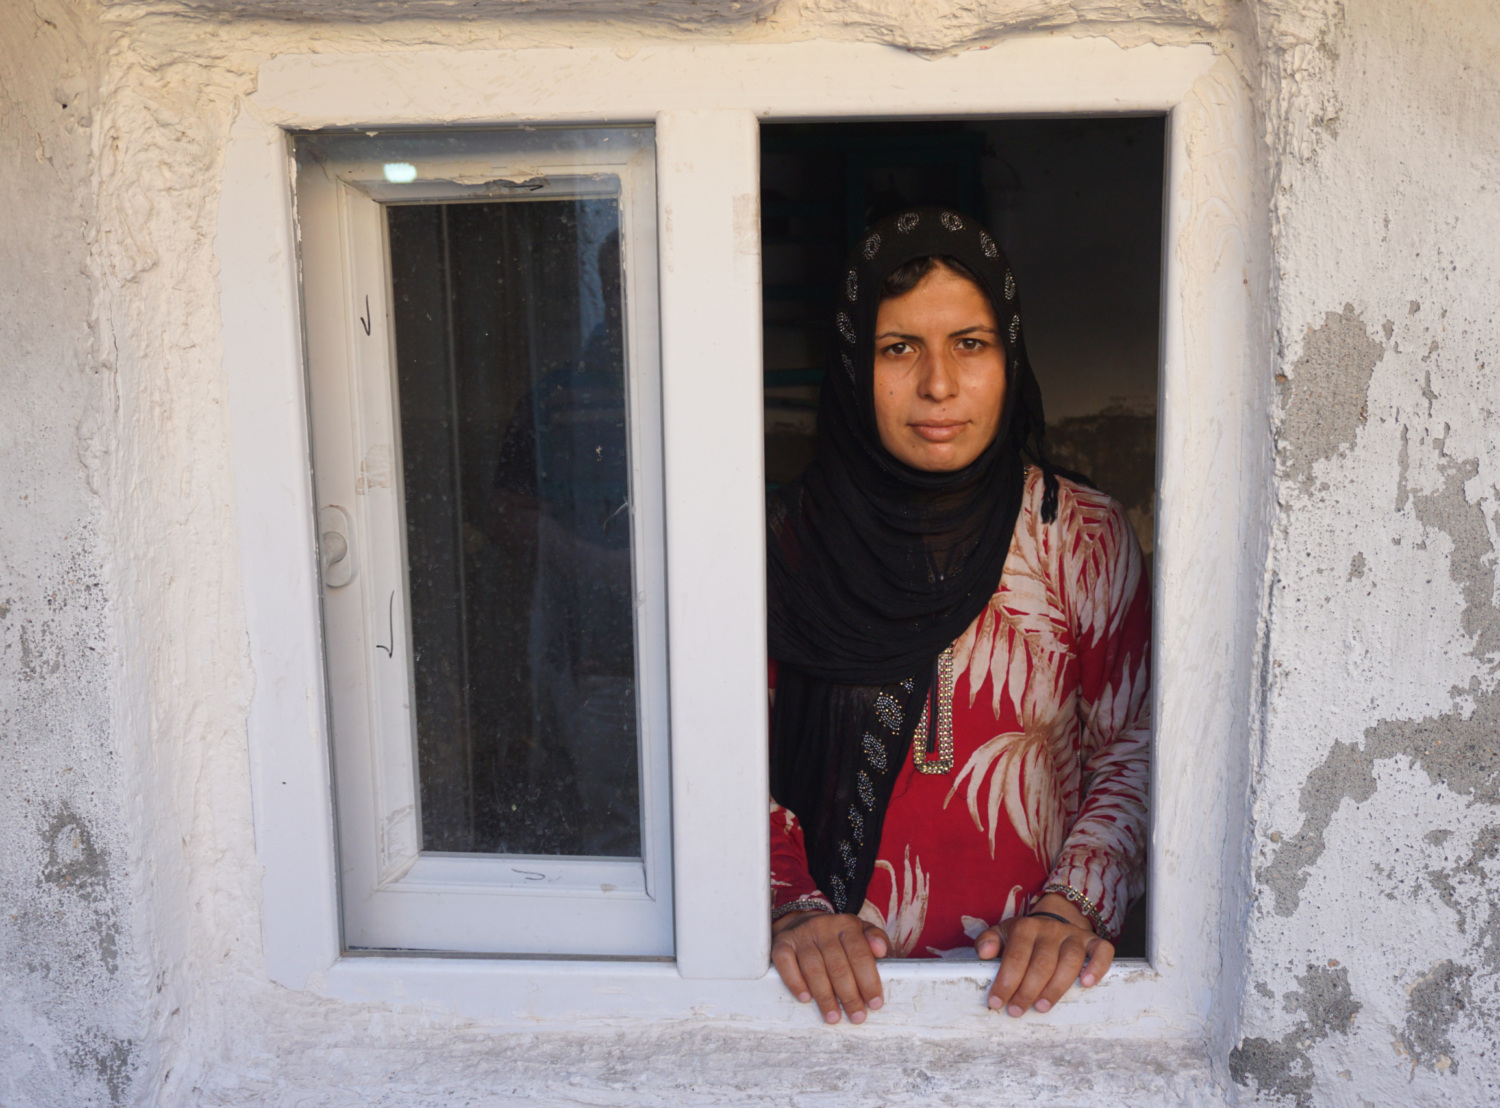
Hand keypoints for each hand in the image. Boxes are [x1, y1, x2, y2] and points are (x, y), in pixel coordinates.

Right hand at [770, 910, 888, 1024]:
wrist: (800, 921)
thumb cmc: (836, 935)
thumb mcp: (859, 931)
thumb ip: (876, 938)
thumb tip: (882, 950)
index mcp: (846, 925)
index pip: (860, 955)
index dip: (869, 981)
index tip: (874, 1004)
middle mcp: (823, 928)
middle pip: (838, 966)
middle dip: (849, 995)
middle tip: (856, 1016)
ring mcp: (801, 935)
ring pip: (814, 968)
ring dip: (825, 996)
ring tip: (833, 1016)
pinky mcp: (782, 943)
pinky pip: (786, 964)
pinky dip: (795, 982)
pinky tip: (805, 998)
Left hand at [975, 893, 1113, 1015]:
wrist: (1053, 922)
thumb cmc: (1024, 938)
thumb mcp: (1003, 935)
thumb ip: (989, 941)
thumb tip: (983, 952)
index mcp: (1026, 927)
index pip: (1016, 956)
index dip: (1006, 981)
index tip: (997, 1002)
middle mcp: (1051, 929)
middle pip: (1042, 962)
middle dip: (1028, 990)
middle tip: (1017, 1010)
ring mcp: (1074, 935)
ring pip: (1070, 960)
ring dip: (1056, 987)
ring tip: (1043, 1007)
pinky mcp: (1093, 942)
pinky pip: (1102, 951)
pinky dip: (1097, 967)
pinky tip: (1087, 984)